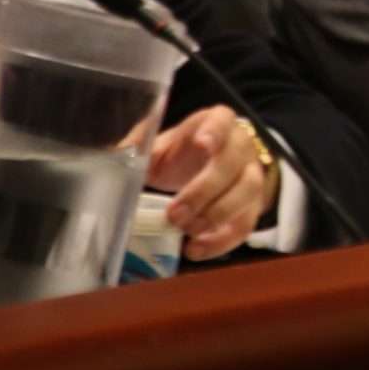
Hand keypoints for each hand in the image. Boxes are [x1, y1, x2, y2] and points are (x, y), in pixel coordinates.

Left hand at [147, 105, 272, 260]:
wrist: (211, 168)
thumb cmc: (184, 154)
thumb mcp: (162, 145)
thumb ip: (142, 148)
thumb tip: (114, 155)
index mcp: (218, 122)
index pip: (223, 120)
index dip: (215, 132)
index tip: (202, 144)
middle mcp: (241, 146)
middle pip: (232, 164)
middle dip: (203, 190)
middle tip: (175, 213)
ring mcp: (253, 174)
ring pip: (247, 192)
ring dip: (216, 215)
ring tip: (186, 231)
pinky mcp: (254, 205)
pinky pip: (246, 224)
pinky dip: (222, 241)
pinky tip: (196, 249)